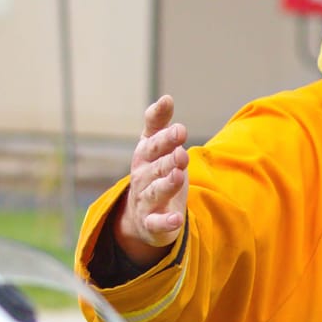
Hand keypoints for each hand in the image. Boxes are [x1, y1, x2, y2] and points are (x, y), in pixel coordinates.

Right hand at [114, 95, 189, 266]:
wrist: (139, 216)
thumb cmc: (154, 173)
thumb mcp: (155, 147)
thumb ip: (159, 123)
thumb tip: (166, 97)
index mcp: (145, 156)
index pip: (153, 144)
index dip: (165, 137)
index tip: (180, 130)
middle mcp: (143, 177)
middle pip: (156, 167)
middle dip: (168, 160)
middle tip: (181, 153)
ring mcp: (146, 201)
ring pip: (156, 192)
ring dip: (167, 184)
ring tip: (178, 176)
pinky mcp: (152, 224)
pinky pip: (157, 223)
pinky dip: (166, 222)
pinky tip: (177, 219)